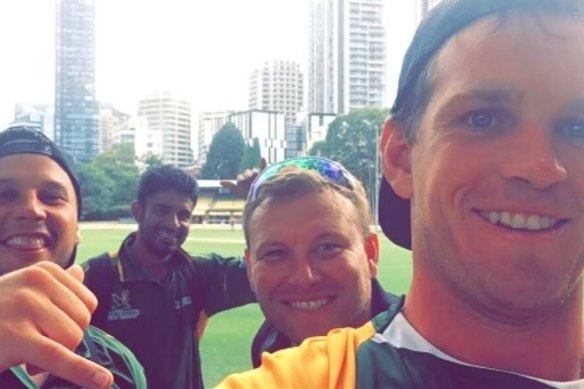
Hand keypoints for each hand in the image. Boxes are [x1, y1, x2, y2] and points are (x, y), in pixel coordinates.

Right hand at [0, 262, 112, 388]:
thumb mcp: (22, 292)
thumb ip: (54, 285)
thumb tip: (79, 273)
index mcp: (45, 271)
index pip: (87, 305)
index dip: (71, 325)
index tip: (44, 330)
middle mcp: (37, 281)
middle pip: (82, 322)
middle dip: (62, 342)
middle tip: (29, 344)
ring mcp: (25, 305)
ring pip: (72, 339)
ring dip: (52, 357)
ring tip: (22, 354)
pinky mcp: (15, 335)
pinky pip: (57, 356)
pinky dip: (81, 372)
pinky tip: (101, 381)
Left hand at [221, 157, 266, 198]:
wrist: (259, 200)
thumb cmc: (249, 196)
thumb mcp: (239, 191)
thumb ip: (230, 185)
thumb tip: (220, 182)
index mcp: (243, 180)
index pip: (240, 177)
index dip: (241, 182)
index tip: (243, 188)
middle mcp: (250, 176)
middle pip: (247, 172)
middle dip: (248, 178)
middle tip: (250, 185)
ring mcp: (257, 175)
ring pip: (254, 171)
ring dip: (254, 175)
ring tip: (256, 182)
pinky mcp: (264, 174)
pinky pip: (263, 166)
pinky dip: (262, 162)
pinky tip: (262, 157)